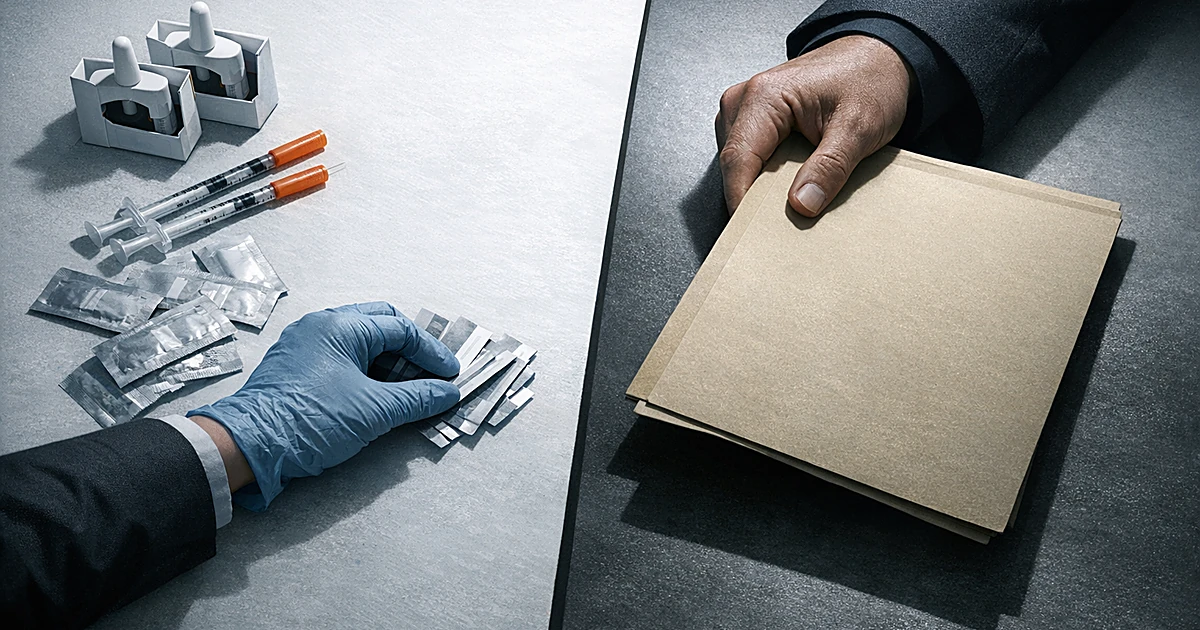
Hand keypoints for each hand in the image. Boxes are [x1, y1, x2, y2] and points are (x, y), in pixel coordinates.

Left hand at [188, 302, 460, 509]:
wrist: (250, 445)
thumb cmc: (309, 420)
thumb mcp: (374, 411)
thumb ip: (416, 398)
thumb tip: (446, 393)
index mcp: (341, 325)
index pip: (401, 330)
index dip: (432, 353)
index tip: (450, 376)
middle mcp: (321, 326)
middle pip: (380, 326)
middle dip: (410, 351)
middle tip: (431, 375)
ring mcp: (305, 345)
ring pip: (359, 343)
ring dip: (388, 363)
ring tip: (407, 390)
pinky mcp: (295, 367)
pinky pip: (340, 358)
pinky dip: (365, 371)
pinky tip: (376, 394)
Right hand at [716, 35, 909, 215]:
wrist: (879, 57)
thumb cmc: (870, 80)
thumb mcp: (859, 126)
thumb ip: (830, 166)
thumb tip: (801, 205)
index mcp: (763, 97)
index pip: (737, 161)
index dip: (742, 203)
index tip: (753, 236)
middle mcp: (744, 100)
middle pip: (734, 166)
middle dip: (752, 200)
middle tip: (781, 230)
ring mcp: (745, 110)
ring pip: (739, 165)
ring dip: (760, 190)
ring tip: (793, 204)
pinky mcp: (754, 120)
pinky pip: (750, 159)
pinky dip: (767, 178)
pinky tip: (791, 187)